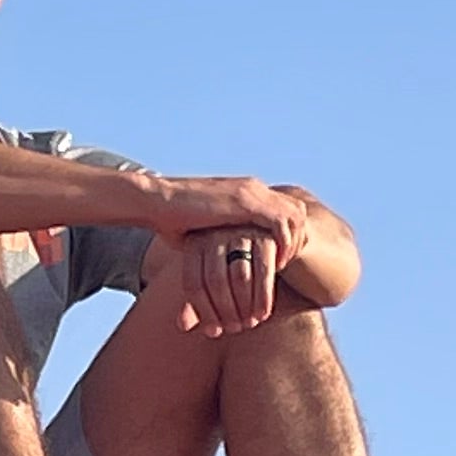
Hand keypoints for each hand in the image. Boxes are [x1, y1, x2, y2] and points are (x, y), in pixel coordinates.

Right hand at [143, 172, 314, 257]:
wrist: (156, 202)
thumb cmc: (173, 221)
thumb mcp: (207, 230)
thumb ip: (223, 239)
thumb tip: (222, 265)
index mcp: (247, 192)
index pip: (286, 208)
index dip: (290, 234)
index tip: (281, 259)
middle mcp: (254, 188)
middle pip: (298, 210)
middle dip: (299, 238)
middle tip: (288, 264)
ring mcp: (251, 192)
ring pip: (296, 215)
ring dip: (294, 243)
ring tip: (283, 267)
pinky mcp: (245, 201)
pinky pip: (281, 223)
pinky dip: (283, 244)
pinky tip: (274, 263)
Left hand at [175, 222, 278, 332]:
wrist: (263, 246)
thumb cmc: (230, 270)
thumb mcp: (210, 284)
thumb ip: (195, 303)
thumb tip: (182, 326)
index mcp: (193, 245)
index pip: (192, 284)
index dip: (203, 313)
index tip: (214, 333)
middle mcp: (214, 235)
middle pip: (215, 281)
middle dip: (226, 312)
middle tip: (235, 329)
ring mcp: (241, 233)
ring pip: (240, 278)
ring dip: (245, 307)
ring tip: (249, 324)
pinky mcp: (266, 236)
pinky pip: (264, 272)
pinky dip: (263, 298)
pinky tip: (262, 315)